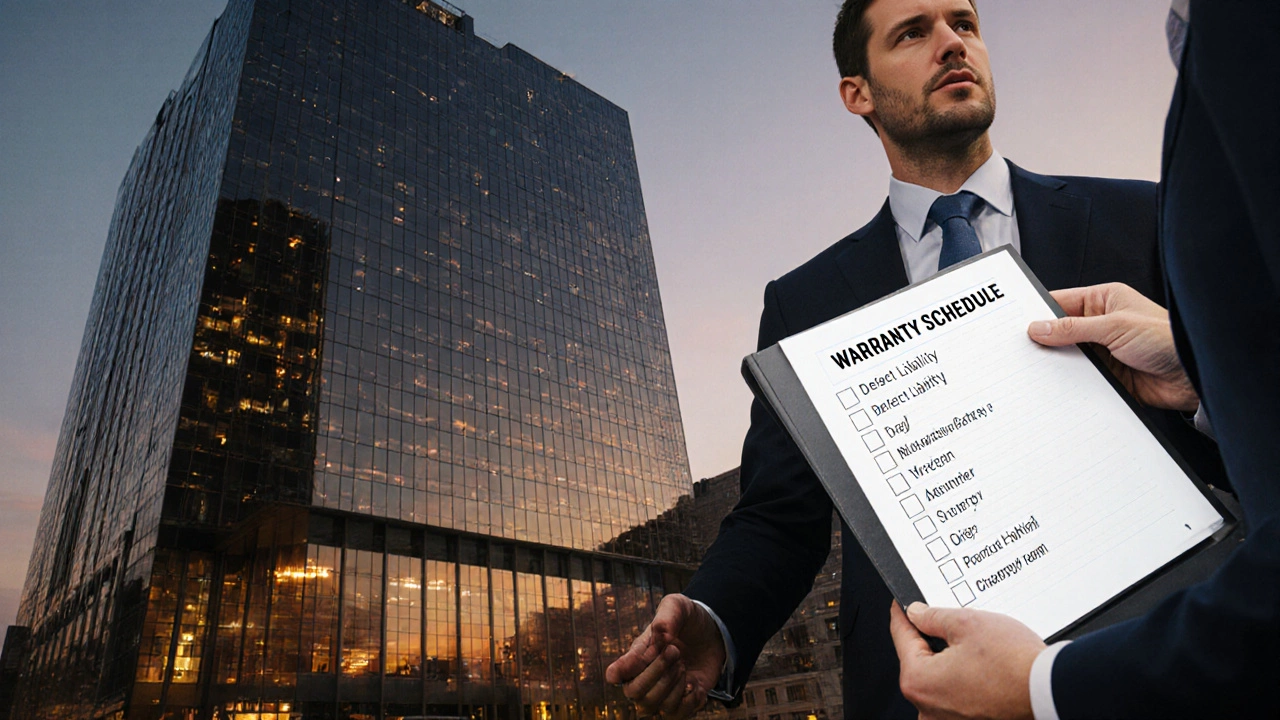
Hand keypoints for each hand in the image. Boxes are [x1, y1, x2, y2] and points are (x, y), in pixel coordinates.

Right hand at [604, 593, 724, 717]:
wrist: (712, 632)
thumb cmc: (686, 619)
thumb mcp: (677, 607)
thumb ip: (667, 619)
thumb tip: (661, 636)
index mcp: (637, 656)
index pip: (618, 674)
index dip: (618, 674)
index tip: (617, 674)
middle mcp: (645, 678)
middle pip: (636, 694)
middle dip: (657, 673)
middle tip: (675, 651)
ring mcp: (664, 693)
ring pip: (656, 707)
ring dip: (673, 686)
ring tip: (683, 665)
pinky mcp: (683, 702)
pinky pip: (677, 715)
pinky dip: (688, 701)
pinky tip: (694, 683)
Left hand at [890, 602, 1043, 719]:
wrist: (1050, 691)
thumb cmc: (1014, 664)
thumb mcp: (966, 623)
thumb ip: (932, 616)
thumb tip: (915, 613)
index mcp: (919, 682)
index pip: (901, 637)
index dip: (902, 614)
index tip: (901, 605)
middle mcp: (927, 709)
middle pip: (919, 661)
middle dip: (930, 640)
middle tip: (946, 621)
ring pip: (937, 679)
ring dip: (947, 661)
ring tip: (971, 645)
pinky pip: (954, 696)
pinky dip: (961, 680)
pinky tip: (979, 666)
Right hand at [1027, 283, 1198, 411]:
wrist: (1194, 376)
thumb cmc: (1167, 339)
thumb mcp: (1115, 327)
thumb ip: (1073, 329)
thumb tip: (1038, 328)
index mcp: (1104, 301)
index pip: (1061, 303)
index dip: (1037, 312)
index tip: (1013, 323)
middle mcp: (1101, 325)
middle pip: (1060, 331)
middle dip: (1042, 340)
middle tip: (1019, 349)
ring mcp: (1103, 352)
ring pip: (1067, 356)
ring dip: (1054, 363)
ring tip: (1032, 369)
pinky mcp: (1106, 376)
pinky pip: (1078, 379)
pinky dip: (1066, 383)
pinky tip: (1053, 386)